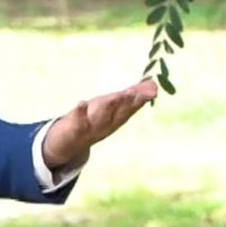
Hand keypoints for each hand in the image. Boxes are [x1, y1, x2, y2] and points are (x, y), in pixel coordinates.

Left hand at [42, 78, 157, 169]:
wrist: (71, 143)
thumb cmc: (97, 119)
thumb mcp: (116, 107)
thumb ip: (135, 95)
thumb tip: (154, 83)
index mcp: (118, 116)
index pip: (132, 106)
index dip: (142, 99)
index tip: (153, 90)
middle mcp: (108, 122)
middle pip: (120, 112)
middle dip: (128, 103)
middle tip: (136, 93)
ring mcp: (92, 126)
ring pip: (102, 117)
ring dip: (108, 108)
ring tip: (115, 97)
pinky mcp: (75, 126)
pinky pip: (78, 120)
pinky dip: (80, 112)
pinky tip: (81, 102)